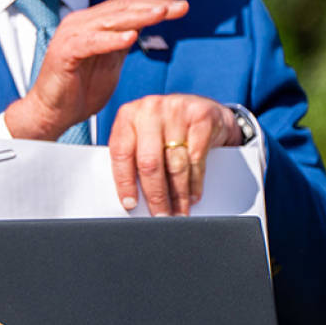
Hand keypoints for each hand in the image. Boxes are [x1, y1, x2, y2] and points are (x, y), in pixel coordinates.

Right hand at [1, 0, 187, 140]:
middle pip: (122, 7)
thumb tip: (145, 28)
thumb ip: (122, 44)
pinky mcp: (64, 52)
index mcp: (92, 23)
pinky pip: (91, 42)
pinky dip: (111, 39)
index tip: (181, 7)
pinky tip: (131, 37)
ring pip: (109, 20)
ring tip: (161, 15)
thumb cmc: (79, 92)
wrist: (51, 114)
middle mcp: (80, 23)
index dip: (155, 4)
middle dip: (154, 7)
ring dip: (137, 17)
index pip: (128, 6)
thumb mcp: (110, 64)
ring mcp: (71, 35)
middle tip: (180, 7)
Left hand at [107, 93, 239, 216]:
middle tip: (160, 215)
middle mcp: (150, 109)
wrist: (205, 109)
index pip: (121, 153)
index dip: (124, 182)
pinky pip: (197, 159)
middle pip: (149, 162)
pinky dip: (195, 182)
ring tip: (179, 211)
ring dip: (178, 194)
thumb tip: (132, 196)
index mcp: (129, 115)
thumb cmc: (168, 128)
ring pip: (175, 164)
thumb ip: (135, 155)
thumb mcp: (146, 135)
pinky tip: (194, 194)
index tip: (130, 204)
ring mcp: (177, 110)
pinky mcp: (202, 117)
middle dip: (155, 195)